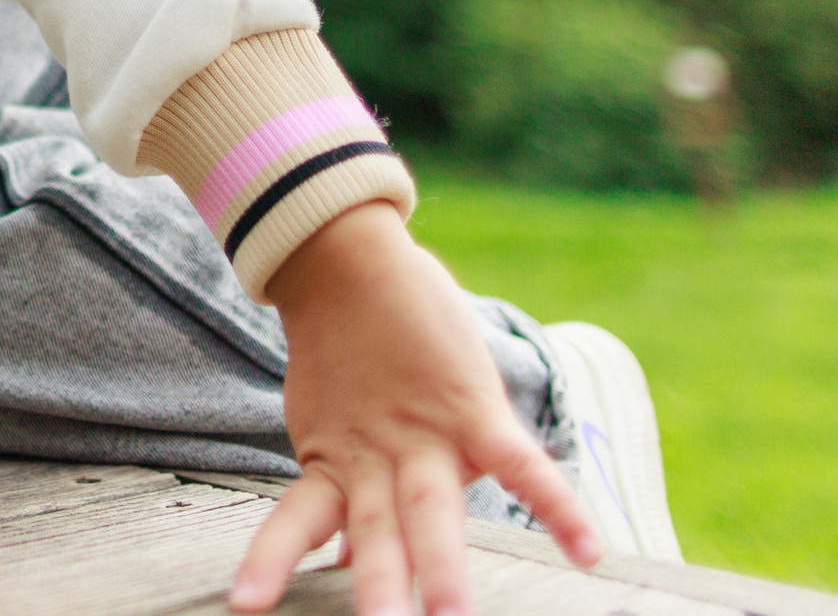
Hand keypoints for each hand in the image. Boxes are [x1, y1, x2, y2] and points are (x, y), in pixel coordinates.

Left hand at [227, 203, 600, 614]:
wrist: (345, 257)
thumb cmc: (345, 348)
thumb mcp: (328, 421)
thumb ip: (340, 489)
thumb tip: (344, 559)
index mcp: (333, 459)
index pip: (300, 523)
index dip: (273, 562)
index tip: (250, 606)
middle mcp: (374, 455)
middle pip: (375, 532)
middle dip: (379, 588)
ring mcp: (423, 431)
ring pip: (433, 509)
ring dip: (441, 565)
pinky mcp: (471, 406)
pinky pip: (520, 465)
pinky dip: (556, 506)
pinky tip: (587, 553)